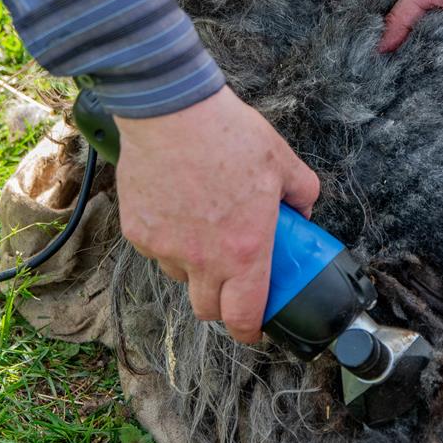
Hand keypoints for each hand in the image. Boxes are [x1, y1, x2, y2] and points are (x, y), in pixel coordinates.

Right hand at [114, 87, 320, 341]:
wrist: (171, 111)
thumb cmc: (228, 134)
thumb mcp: (284, 162)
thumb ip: (303, 194)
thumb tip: (302, 212)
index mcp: (245, 251)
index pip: (243, 317)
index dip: (249, 331)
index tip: (253, 329)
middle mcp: (203, 259)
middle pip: (207, 309)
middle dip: (222, 302)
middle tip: (233, 279)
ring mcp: (167, 248)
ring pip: (181, 277)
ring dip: (195, 267)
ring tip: (205, 229)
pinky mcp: (139, 232)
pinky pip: (157, 251)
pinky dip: (169, 241)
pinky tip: (178, 208)